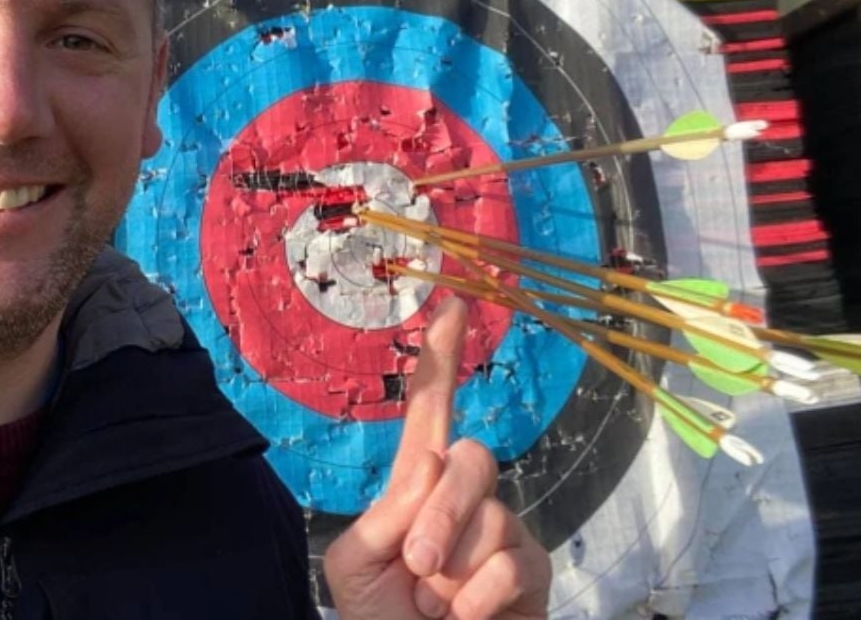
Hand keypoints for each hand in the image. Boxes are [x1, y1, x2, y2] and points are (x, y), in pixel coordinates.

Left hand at [323, 296, 550, 618]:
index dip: (441, 359)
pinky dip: (477, 600)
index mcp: (415, 489)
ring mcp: (503, 530)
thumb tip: (435, 469)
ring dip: (453, 573)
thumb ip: (387, 513)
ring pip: (491, 515)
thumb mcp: (357, 565)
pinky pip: (513, 561)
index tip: (452, 302)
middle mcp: (465, 497)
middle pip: (468, 457)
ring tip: (437, 608)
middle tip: (418, 569)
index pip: (431, 413)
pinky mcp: (533, 568)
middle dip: (441, 516)